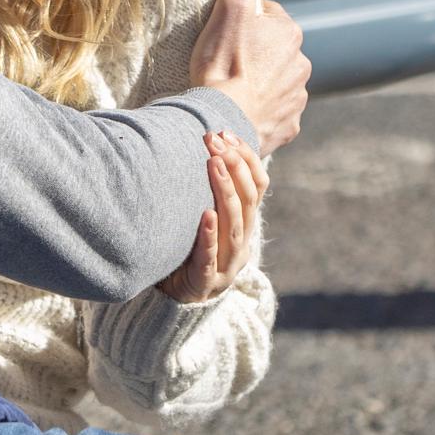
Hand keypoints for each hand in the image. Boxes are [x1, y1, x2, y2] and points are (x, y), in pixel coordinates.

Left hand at [155, 132, 264, 302]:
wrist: (177, 302)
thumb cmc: (187, 251)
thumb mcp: (204, 218)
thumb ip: (210, 191)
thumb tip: (201, 144)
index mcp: (245, 225)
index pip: (257, 186)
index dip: (246, 158)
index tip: (225, 132)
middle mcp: (241, 243)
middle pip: (247, 201)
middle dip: (233, 166)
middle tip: (214, 139)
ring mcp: (227, 265)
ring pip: (234, 226)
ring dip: (225, 192)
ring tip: (214, 163)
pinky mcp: (206, 283)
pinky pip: (210, 258)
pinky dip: (209, 236)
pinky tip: (205, 215)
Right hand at [188, 0, 308, 151]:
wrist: (222, 121)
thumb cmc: (222, 63)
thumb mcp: (230, 9)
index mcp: (290, 33)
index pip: (267, 18)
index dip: (243, 24)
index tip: (225, 37)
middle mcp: (302, 64)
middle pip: (274, 52)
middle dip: (254, 55)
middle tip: (224, 63)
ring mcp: (297, 98)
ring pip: (277, 83)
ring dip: (259, 84)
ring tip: (231, 91)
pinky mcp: (289, 127)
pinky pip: (275, 114)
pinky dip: (262, 112)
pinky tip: (242, 112)